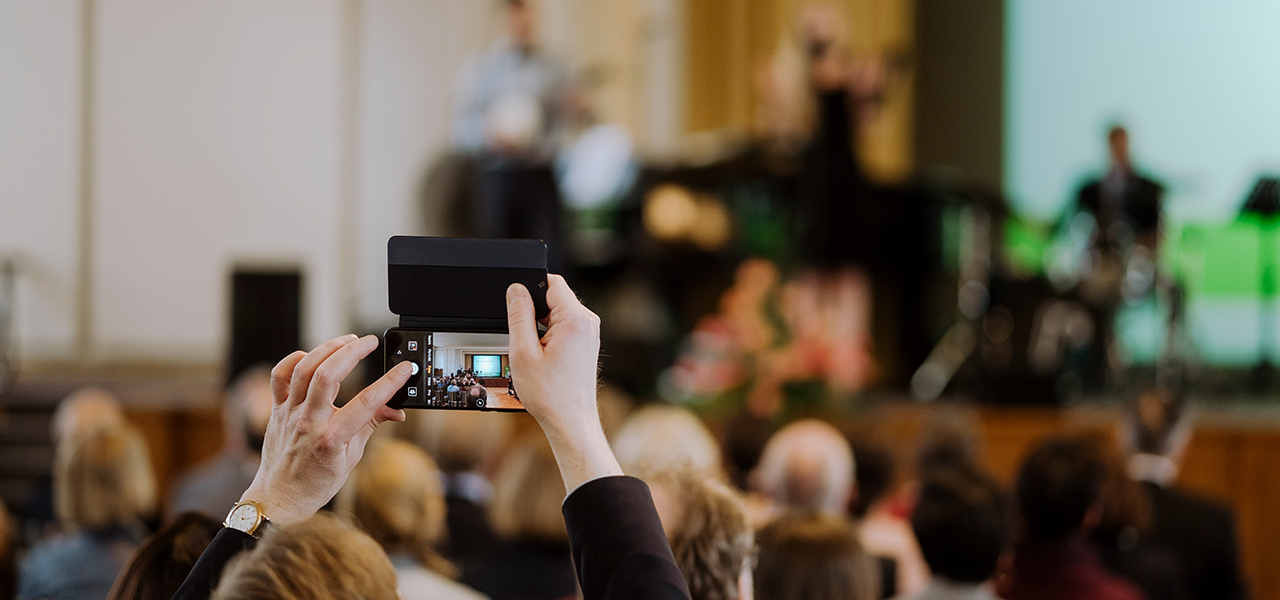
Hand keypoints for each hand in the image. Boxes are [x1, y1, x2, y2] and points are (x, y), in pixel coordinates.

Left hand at [239, 334, 411, 524]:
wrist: (280, 498)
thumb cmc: (317, 482)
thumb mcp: (352, 457)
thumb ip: (372, 426)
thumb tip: (397, 410)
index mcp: (331, 439)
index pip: (366, 403)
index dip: (390, 382)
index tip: (404, 369)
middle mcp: (308, 422)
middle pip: (327, 375)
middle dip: (352, 352)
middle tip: (370, 342)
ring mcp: (289, 414)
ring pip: (304, 370)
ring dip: (328, 349)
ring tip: (348, 341)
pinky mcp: (276, 409)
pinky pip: (279, 376)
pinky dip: (294, 360)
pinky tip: (311, 355)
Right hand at [507, 275, 621, 490]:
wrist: (570, 421)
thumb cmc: (550, 395)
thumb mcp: (522, 351)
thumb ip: (519, 315)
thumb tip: (516, 289)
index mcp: (575, 319)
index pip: (551, 281)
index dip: (530, 289)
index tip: (518, 309)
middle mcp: (588, 323)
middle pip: (553, 296)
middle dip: (534, 311)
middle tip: (526, 340)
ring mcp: (590, 333)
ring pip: (557, 313)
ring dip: (541, 326)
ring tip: (537, 354)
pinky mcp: (586, 343)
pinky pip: (564, 326)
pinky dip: (550, 336)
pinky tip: (545, 358)